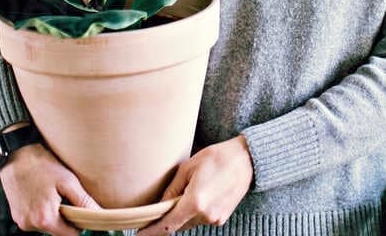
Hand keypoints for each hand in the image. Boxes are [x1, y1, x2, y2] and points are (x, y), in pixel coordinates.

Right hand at [0, 142, 100, 235]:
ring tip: (52, 193)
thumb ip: (83, 201)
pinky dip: (42, 210)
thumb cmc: (41, 165)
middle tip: (65, 196)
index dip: (78, 224)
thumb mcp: (67, 181)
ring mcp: (22, 221)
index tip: (80, 210)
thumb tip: (99, 214)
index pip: (69, 235)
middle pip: (57, 231)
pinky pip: (35, 219)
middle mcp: (30, 224)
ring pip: (47, 225)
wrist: (15, 154)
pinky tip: (42, 194)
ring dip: (53, 214)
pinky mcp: (16, 215)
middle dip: (65, 217)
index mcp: (44, 219)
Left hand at [136, 135, 253, 234]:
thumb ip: (172, 189)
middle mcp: (206, 215)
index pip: (167, 225)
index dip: (151, 232)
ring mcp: (215, 219)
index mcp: (195, 202)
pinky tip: (198, 196)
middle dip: (167, 219)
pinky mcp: (222, 218)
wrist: (246, 159)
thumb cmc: (217, 158)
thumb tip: (159, 204)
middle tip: (158, 208)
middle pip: (178, 225)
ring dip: (182, 214)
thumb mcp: (188, 168)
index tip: (139, 234)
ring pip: (189, 223)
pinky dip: (194, 213)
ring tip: (185, 193)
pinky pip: (201, 220)